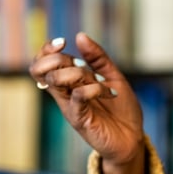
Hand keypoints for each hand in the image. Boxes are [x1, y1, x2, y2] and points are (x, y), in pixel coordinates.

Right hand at [28, 33, 145, 173]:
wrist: (132, 138)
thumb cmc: (120, 109)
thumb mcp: (112, 76)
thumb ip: (97, 57)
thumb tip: (80, 36)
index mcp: (69, 82)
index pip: (42, 63)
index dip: (46, 50)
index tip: (62, 42)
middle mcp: (65, 93)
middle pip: (40, 70)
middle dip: (57, 59)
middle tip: (79, 64)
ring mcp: (71, 107)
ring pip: (55, 81)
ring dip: (76, 72)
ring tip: (98, 81)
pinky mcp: (80, 120)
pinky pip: (77, 98)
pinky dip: (91, 88)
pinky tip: (104, 91)